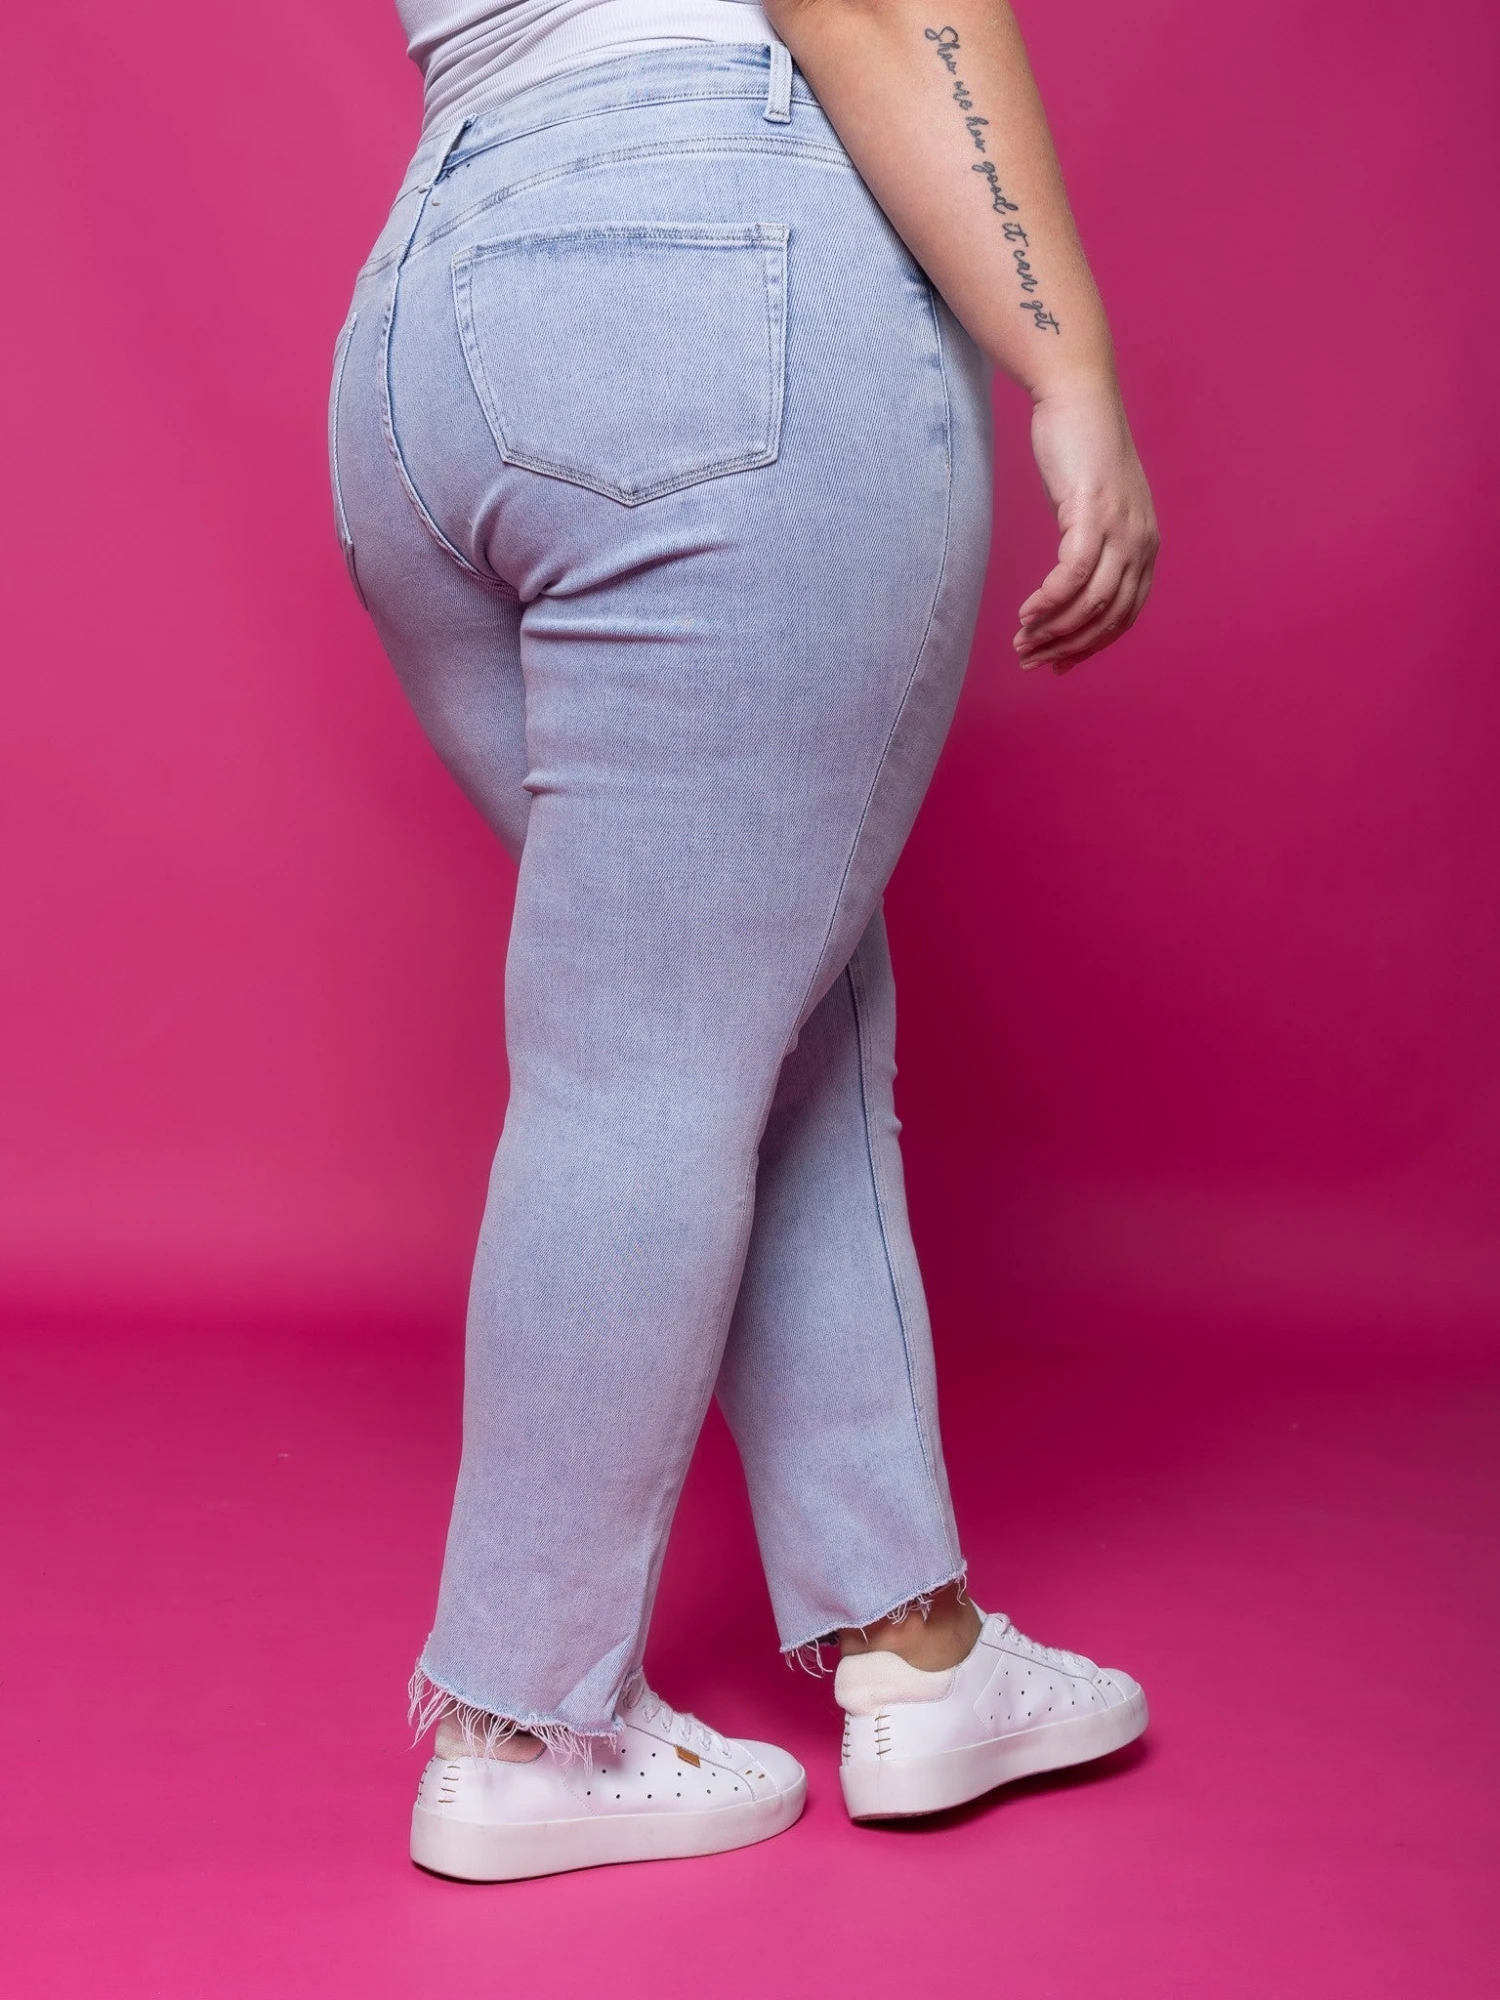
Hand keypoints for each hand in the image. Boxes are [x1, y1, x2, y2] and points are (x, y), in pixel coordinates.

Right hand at [1015, 380, 1158, 673]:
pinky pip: (1071, 574)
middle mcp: (1141, 541)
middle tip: (1030, 659)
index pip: (1125, 614)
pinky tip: (1026, 613)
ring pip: (1091, 602)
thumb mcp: (1095, 506)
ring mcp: (1120, 527)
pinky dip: (1049, 600)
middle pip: (1108, 617)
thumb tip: (1071, 581)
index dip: (1091, 647)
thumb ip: (1093, 543)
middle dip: (1067, 646)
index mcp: (1145, 544)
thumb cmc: (1079, 448)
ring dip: (1054, 629)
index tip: (1058, 664)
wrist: (1077, 395)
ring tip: (1022, 641)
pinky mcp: (1092, 513)